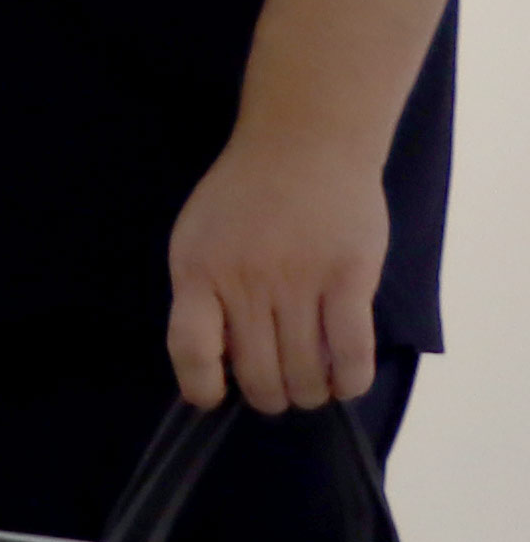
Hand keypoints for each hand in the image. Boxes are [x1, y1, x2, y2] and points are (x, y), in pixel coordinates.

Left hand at [166, 132, 391, 416]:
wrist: (303, 142)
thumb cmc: (246, 193)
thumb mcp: (199, 237)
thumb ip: (203, 291)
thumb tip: (216, 357)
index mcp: (199, 272)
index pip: (191, 349)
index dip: (201, 387)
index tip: (214, 398)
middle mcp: (246, 282)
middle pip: (257, 372)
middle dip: (269, 397)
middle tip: (279, 393)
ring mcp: (299, 281)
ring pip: (305, 370)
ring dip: (310, 393)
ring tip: (313, 388)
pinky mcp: (349, 278)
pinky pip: (351, 351)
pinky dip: (350, 380)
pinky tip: (346, 383)